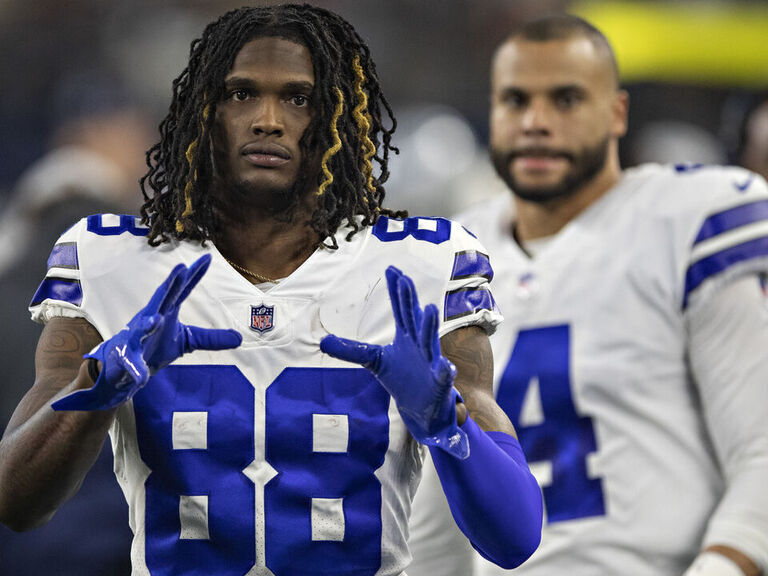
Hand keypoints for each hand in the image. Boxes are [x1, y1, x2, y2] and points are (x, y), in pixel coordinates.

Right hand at [52, 254, 241, 410]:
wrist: (124, 368)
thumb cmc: (155, 347)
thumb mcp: (187, 341)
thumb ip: (211, 338)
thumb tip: (240, 338)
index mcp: (166, 311)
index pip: (182, 290)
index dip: (194, 275)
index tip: (207, 258)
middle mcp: (151, 318)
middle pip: (161, 299)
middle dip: (170, 284)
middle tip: (181, 267)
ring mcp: (136, 337)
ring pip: (141, 329)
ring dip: (148, 324)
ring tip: (156, 321)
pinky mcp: (125, 358)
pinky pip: (131, 364)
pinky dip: (137, 370)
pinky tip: (142, 376)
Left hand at [321, 266, 468, 458]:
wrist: (420, 407)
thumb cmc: (401, 377)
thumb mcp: (374, 360)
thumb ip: (351, 350)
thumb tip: (322, 342)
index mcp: (406, 335)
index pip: (400, 309)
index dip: (396, 290)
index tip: (391, 269)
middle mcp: (419, 343)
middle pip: (413, 318)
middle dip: (409, 300)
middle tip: (405, 280)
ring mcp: (431, 361)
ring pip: (430, 342)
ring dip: (430, 325)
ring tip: (429, 309)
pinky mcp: (439, 383)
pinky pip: (443, 376)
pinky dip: (444, 371)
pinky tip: (445, 366)